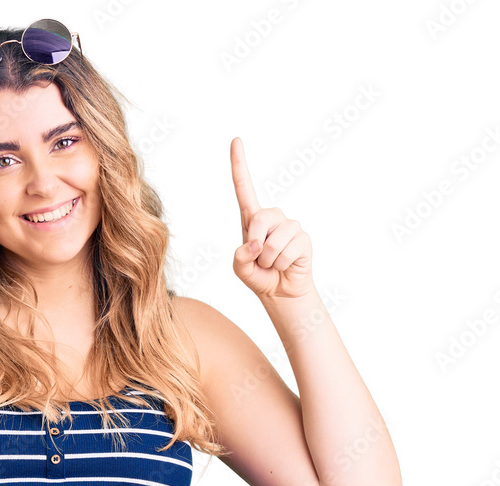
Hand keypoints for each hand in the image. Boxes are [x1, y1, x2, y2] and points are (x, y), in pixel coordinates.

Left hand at [230, 136, 314, 299]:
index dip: (239, 165)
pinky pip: (286, 252)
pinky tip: (285, 265)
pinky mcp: (302, 237)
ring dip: (268, 260)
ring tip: (272, 264)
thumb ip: (240, 257)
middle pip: (258, 220)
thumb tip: (256, 244)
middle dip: (255, 246)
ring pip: (272, 242)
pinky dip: (281, 265)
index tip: (236, 140)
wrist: (281, 292)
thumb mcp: (240, 269)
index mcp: (251, 218)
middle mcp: (271, 217)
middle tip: (260, 259)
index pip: (243, 188)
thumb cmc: (258, 276)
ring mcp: (289, 225)